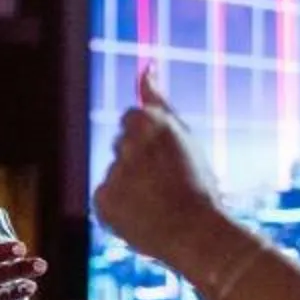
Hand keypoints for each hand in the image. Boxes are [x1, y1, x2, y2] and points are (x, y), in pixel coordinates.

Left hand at [95, 67, 233, 267]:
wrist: (197, 235)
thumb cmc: (197, 182)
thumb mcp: (182, 133)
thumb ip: (158, 99)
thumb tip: (146, 65)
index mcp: (149, 121)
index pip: (133, 118)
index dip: (152, 140)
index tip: (168, 157)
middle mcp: (127, 143)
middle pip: (120, 143)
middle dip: (137, 160)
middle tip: (166, 183)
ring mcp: (112, 172)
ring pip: (114, 171)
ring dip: (129, 184)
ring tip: (156, 203)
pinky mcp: (101, 200)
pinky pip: (105, 197)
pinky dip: (119, 206)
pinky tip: (141, 215)